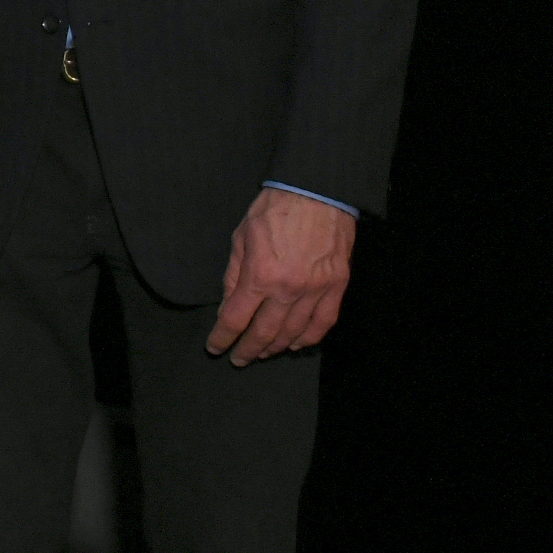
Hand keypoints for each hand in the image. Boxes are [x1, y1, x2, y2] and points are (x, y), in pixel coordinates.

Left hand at [206, 187, 355, 364]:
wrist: (317, 193)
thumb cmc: (275, 210)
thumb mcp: (240, 237)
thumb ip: (233, 275)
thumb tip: (227, 304)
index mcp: (260, 275)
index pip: (235, 318)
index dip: (222, 337)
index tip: (215, 347)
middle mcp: (288, 289)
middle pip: (264, 333)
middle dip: (248, 349)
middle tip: (238, 358)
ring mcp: (316, 290)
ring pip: (294, 333)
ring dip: (276, 347)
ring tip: (263, 352)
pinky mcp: (337, 287)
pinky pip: (324, 323)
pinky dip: (309, 338)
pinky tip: (297, 343)